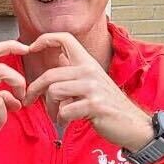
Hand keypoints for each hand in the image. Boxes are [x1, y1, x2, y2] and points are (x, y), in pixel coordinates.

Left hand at [23, 32, 149, 148]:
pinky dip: (61, 120)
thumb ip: (74, 72)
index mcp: (88, 63)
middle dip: (34, 90)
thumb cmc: (109, 106)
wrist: (133, 125)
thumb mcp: (92, 82)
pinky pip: (64, 111)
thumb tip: (56, 60)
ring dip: (50, 108)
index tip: (31, 47)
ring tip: (58, 116)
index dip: (45, 39)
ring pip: (54, 92)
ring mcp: (93, 87)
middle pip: (50, 75)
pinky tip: (67, 122)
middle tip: (29, 101)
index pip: (65, 38)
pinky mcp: (94, 104)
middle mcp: (90, 71)